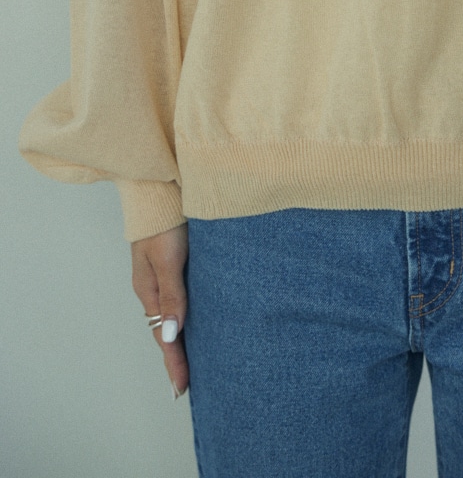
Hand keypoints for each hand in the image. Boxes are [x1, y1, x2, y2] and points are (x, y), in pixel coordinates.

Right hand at [130, 223, 189, 397]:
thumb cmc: (164, 221)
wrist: (161, 187)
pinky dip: (188, 314)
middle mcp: (154, 286)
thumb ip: (171, 296)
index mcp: (148, 290)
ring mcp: (164, 274)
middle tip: (189, 384)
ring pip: (173, 314)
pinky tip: (200, 318)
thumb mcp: (167, 260)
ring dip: (182, 337)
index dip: (173, 362)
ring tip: (196, 359)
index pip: (162, 336)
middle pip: (165, 330)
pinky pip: (181, 296)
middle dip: (176, 356)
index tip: (182, 390)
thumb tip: (169, 335)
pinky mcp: (176, 262)